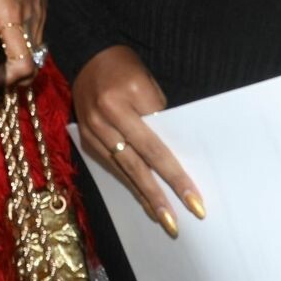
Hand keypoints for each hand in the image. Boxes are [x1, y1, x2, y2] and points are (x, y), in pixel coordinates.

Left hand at [0, 0, 54, 86]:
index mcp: (7, 11)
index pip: (22, 63)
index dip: (11, 81)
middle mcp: (28, 16)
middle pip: (32, 66)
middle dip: (15, 80)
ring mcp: (38, 11)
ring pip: (36, 53)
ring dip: (20, 65)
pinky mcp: (41, 5)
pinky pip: (36, 38)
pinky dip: (25, 49)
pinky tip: (5, 43)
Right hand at [72, 45, 204, 235]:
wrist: (89, 57)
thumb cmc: (127, 69)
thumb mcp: (149, 84)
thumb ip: (158, 117)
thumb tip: (172, 154)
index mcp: (128, 97)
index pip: (158, 143)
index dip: (175, 173)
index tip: (193, 198)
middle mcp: (107, 115)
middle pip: (140, 161)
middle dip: (161, 194)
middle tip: (177, 222)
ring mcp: (93, 130)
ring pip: (124, 170)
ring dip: (145, 197)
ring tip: (164, 221)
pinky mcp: (86, 140)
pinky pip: (112, 167)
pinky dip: (130, 185)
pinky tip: (145, 203)